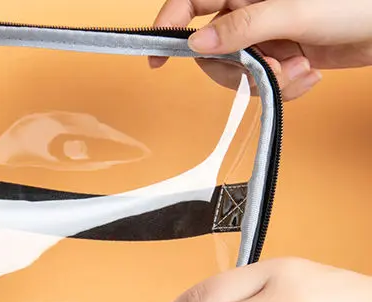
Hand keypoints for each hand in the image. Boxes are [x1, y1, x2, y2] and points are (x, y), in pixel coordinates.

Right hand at [152, 0, 371, 100]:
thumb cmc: (355, 3)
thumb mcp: (294, 12)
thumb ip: (242, 28)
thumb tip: (197, 43)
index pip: (191, 2)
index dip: (169, 26)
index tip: (158, 58)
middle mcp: (251, 8)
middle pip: (211, 48)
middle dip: (238, 68)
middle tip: (268, 66)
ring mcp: (265, 33)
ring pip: (236, 71)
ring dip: (267, 80)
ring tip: (298, 67)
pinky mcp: (280, 55)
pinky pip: (262, 81)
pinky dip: (284, 86)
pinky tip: (308, 72)